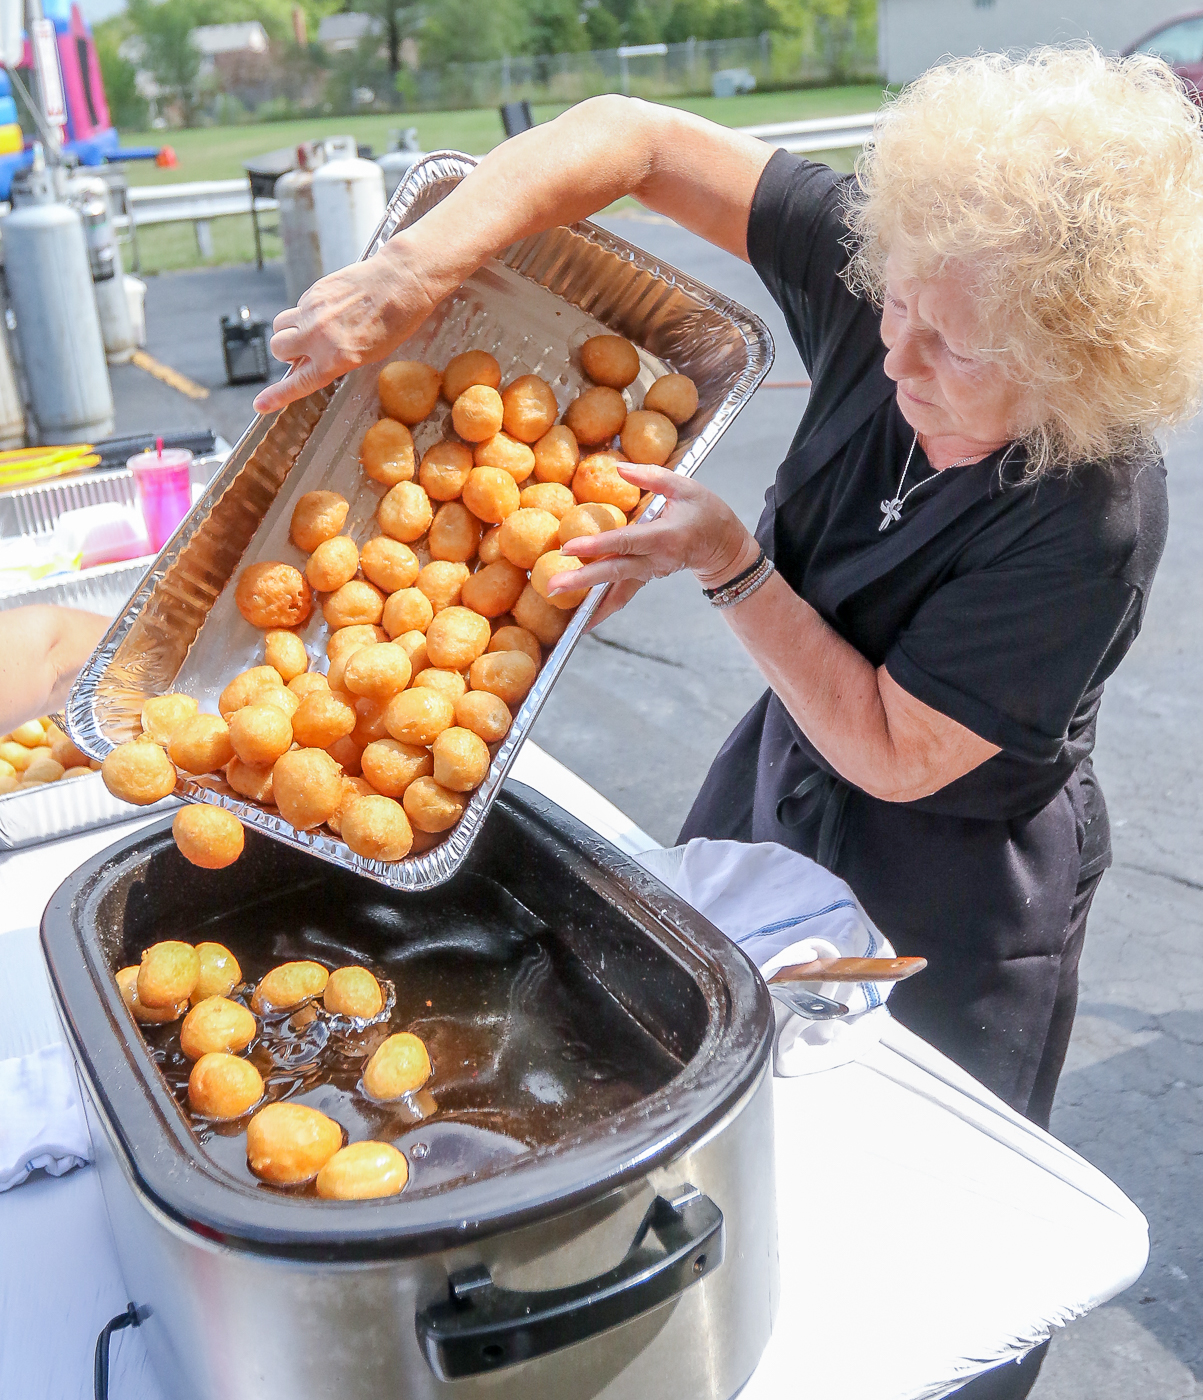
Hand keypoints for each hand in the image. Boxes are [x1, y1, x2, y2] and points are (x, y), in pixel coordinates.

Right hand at [252, 236, 441, 414]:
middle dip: (285, 352)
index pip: (298, 383)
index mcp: (336, 359)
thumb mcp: (369, 354)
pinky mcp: (313, 292)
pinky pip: (298, 308)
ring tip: (310, 329)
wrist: (400, 281)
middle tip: (302, 350)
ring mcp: (312, 311)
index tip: (259, 405)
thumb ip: (336, 361)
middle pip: (277, 349)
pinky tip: (330, 309)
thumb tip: (310, 363)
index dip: (276, 397)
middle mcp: (318, 337)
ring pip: (279, 326)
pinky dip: (306, 313)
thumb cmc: (394, 322)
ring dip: (288, 331)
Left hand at [552, 463, 757, 624]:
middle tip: (553, 587)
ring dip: (588, 602)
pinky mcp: (646, 578)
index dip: (597, 545)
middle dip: (582, 580)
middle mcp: (657, 560)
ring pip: (616, 590)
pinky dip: (602, 610)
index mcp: (665, 536)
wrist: (723, 545)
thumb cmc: (706, 511)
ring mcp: (651, 573)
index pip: (625, 541)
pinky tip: (581, 623)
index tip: (569, 548)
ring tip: (559, 609)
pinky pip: (622, 597)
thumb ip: (652, 476)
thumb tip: (618, 469)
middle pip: (614, 571)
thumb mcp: (684, 486)